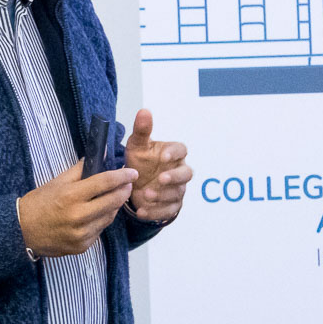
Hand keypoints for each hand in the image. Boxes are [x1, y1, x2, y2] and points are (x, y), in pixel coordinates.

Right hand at [18, 160, 135, 256]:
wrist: (22, 231)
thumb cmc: (39, 203)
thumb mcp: (58, 181)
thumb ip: (81, 168)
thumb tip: (100, 153)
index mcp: (71, 196)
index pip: (105, 182)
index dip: (122, 176)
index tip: (132, 172)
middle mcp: (78, 216)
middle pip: (113, 201)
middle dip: (124, 190)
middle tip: (128, 184)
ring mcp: (81, 234)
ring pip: (109, 217)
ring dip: (114, 206)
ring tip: (112, 197)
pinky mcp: (82, 246)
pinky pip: (100, 231)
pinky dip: (101, 221)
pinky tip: (96, 214)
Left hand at [124, 108, 190, 223]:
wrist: (135, 184)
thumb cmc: (140, 161)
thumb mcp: (137, 145)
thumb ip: (142, 130)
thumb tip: (144, 111)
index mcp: (173, 154)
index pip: (181, 150)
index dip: (174, 153)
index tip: (163, 156)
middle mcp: (179, 171)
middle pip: (187, 174)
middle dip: (175, 177)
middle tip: (161, 178)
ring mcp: (177, 190)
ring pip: (176, 193)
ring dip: (162, 195)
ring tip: (145, 194)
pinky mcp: (171, 206)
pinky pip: (168, 210)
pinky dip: (155, 212)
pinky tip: (142, 211)